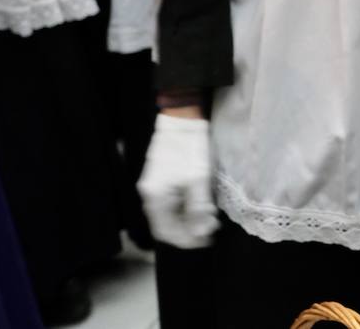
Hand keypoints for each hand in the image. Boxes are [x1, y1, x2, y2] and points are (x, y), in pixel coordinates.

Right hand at [138, 112, 218, 247]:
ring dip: (187, 220)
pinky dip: (184, 208)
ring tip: (208, 218)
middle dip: (188, 231)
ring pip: (168, 214)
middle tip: (210, 231)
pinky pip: (169, 203)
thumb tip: (200, 233)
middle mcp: (149, 195)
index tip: (206, 241)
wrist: (181, 119)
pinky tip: (200, 205)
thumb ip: (197, 209)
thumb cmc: (189, 149)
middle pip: (166, 225)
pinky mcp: (159, 179)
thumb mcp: (197, 180)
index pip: (166, 232)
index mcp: (155, 198)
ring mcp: (153, 186)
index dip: (186, 240)